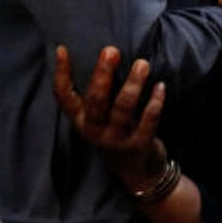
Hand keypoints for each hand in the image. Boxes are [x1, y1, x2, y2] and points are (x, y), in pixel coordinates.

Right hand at [53, 45, 167, 190]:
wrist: (136, 173)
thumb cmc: (117, 134)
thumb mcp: (100, 119)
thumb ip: (98, 96)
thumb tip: (105, 57)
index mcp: (82, 121)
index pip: (64, 98)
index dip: (61, 74)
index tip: (62, 49)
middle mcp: (96, 131)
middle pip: (95, 100)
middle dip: (103, 74)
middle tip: (111, 51)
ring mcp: (117, 139)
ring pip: (123, 108)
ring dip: (133, 84)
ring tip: (142, 64)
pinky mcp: (139, 146)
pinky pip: (148, 120)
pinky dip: (155, 102)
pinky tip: (160, 86)